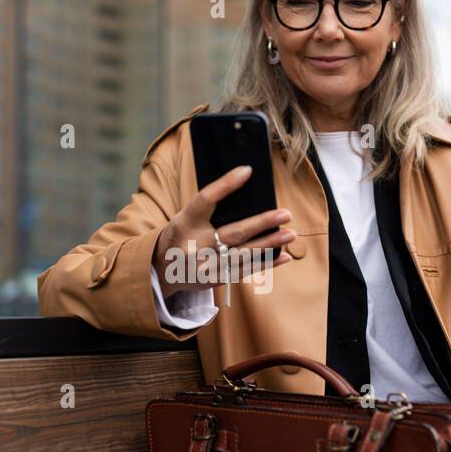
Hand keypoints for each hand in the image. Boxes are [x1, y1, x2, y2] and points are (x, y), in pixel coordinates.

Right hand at [152, 164, 295, 297]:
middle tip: (285, 214)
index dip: (226, 185)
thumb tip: (247, 190)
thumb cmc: (182, 235)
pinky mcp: (214, 280)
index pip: (205, 199)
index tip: (247, 171)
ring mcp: (204, 266)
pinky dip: (266, 264)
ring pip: (243, 254)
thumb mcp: (186, 217)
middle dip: (262, 223)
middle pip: (233, 233)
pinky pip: (244, 271)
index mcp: (185, 222)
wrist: (161, 270)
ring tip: (290, 234)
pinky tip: (284, 256)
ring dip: (269, 244)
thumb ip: (210, 208)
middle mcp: (194, 245)